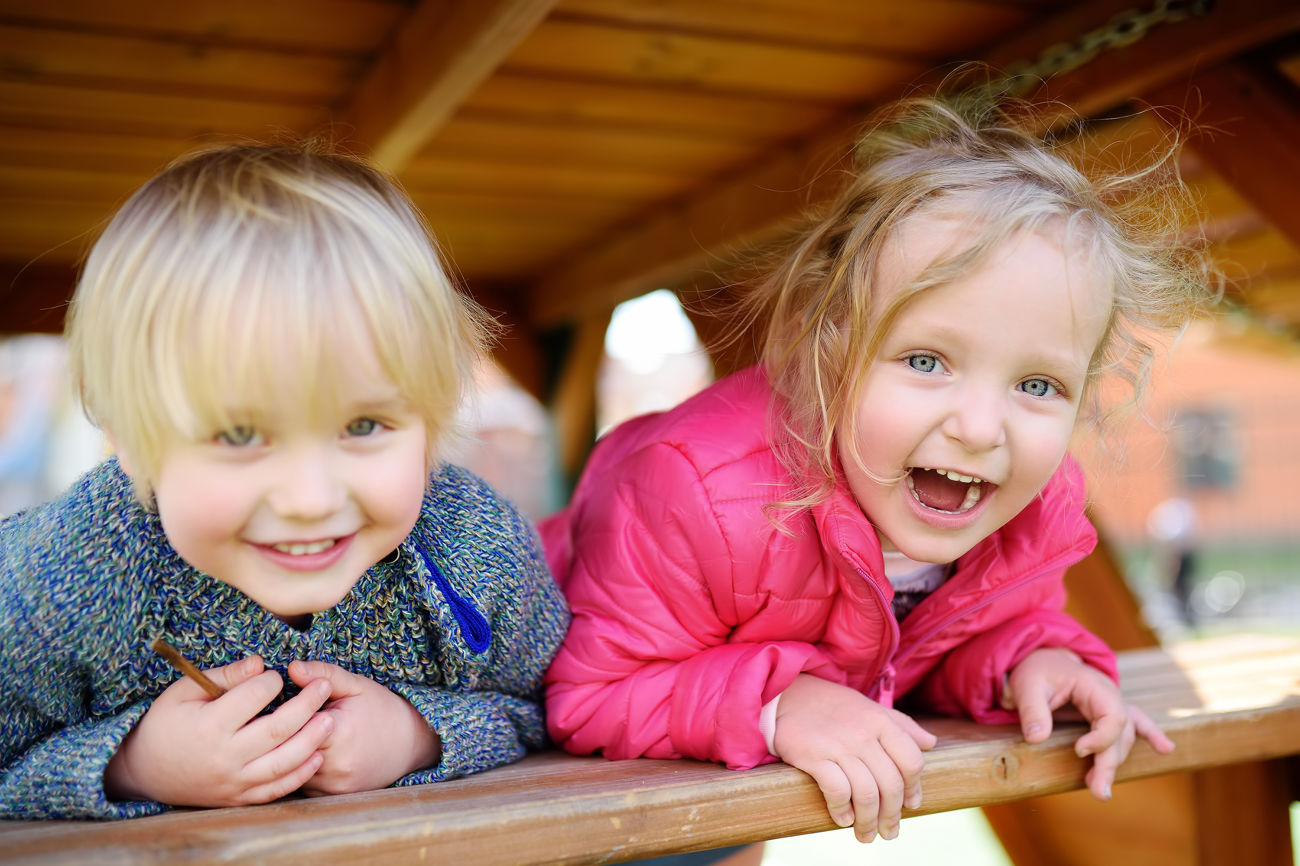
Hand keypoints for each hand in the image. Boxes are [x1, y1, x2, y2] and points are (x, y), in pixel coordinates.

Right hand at [104, 655, 333, 806]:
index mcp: (208, 726)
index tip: (278, 675)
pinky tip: (317, 755)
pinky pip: (275, 790)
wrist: (144, 772)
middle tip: (325, 686)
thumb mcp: (184, 692)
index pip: (253, 698)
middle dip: (307, 705)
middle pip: (277, 730)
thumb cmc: (166, 723)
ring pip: (282, 763)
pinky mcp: (239, 797)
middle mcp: (223, 757)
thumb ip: (225, 676)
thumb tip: (261, 664)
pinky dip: (300, 775)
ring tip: (329, 719)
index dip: (271, 682)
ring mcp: (233, 781)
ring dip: (312, 741)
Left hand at [287, 660, 440, 795]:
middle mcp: (336, 764)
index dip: (284, 714)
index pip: (292, 724)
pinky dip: (297, 769)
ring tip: (292, 736)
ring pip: (290, 769)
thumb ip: (324, 674)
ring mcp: (334, 785)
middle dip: (280, 735)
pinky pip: (300, 783)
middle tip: (279, 722)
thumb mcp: (356, 686)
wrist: (410, 744)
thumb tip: (292, 667)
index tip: (284, 705)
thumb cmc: (381, 710)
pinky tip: (305, 754)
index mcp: (340, 732)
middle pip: (288, 749)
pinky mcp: (331, 797)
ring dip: (287, 754)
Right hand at [772, 674, 935, 842]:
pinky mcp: (813, 755)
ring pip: (866, 793)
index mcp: (881, 721)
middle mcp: (863, 733)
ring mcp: (839, 745)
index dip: (914, 788)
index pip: (912, 761)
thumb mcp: (870, 708)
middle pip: (891, 784)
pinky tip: (843, 819)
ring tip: (865, 835)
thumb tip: (930, 743)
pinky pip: (837, 791)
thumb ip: (901, 725)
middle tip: (888, 832)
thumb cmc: (833, 706)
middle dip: (892, 815)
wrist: (788, 695)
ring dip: (868, 822)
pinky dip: (842, 811)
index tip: (910, 805)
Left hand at [1001, 648, 1174, 800]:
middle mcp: (1110, 695)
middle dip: (1109, 764)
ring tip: (1099, 790)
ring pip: (1124, 738)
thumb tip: (1036, 738)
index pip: (1113, 717)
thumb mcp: (1027, 686)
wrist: (1042, 659)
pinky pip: (1138, 722)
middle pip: (1120, 734)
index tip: (1078, 751)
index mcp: (1094, 685)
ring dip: (1114, 763)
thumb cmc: (1036, 671)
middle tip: (1098, 792)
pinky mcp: (1110, 712)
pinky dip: (1152, 735)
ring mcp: (1114, 703)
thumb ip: (1032, 711)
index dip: (1101, 739)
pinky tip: (1166, 749)